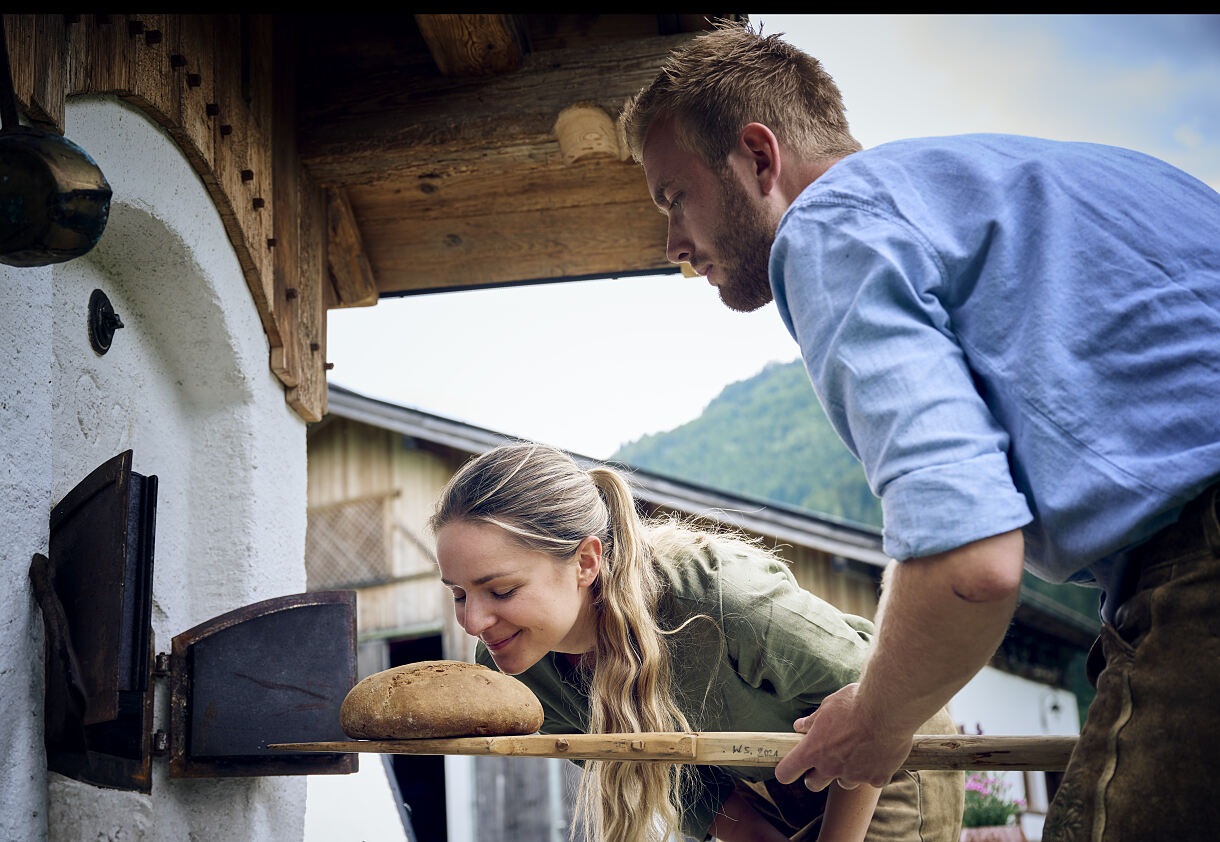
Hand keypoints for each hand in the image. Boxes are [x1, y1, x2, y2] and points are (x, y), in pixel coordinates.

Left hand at [773, 683, 912, 791]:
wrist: (888, 708)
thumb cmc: (855, 702)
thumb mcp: (828, 705)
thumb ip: (813, 720)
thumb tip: (799, 726)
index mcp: (813, 749)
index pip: (786, 771)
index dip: (786, 770)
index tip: (790, 766)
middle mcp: (830, 767)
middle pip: (813, 784)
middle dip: (815, 776)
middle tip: (823, 761)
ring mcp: (854, 775)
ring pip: (844, 783)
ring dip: (846, 772)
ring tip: (857, 752)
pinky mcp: (877, 778)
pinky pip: (872, 780)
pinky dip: (874, 770)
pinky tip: (879, 754)